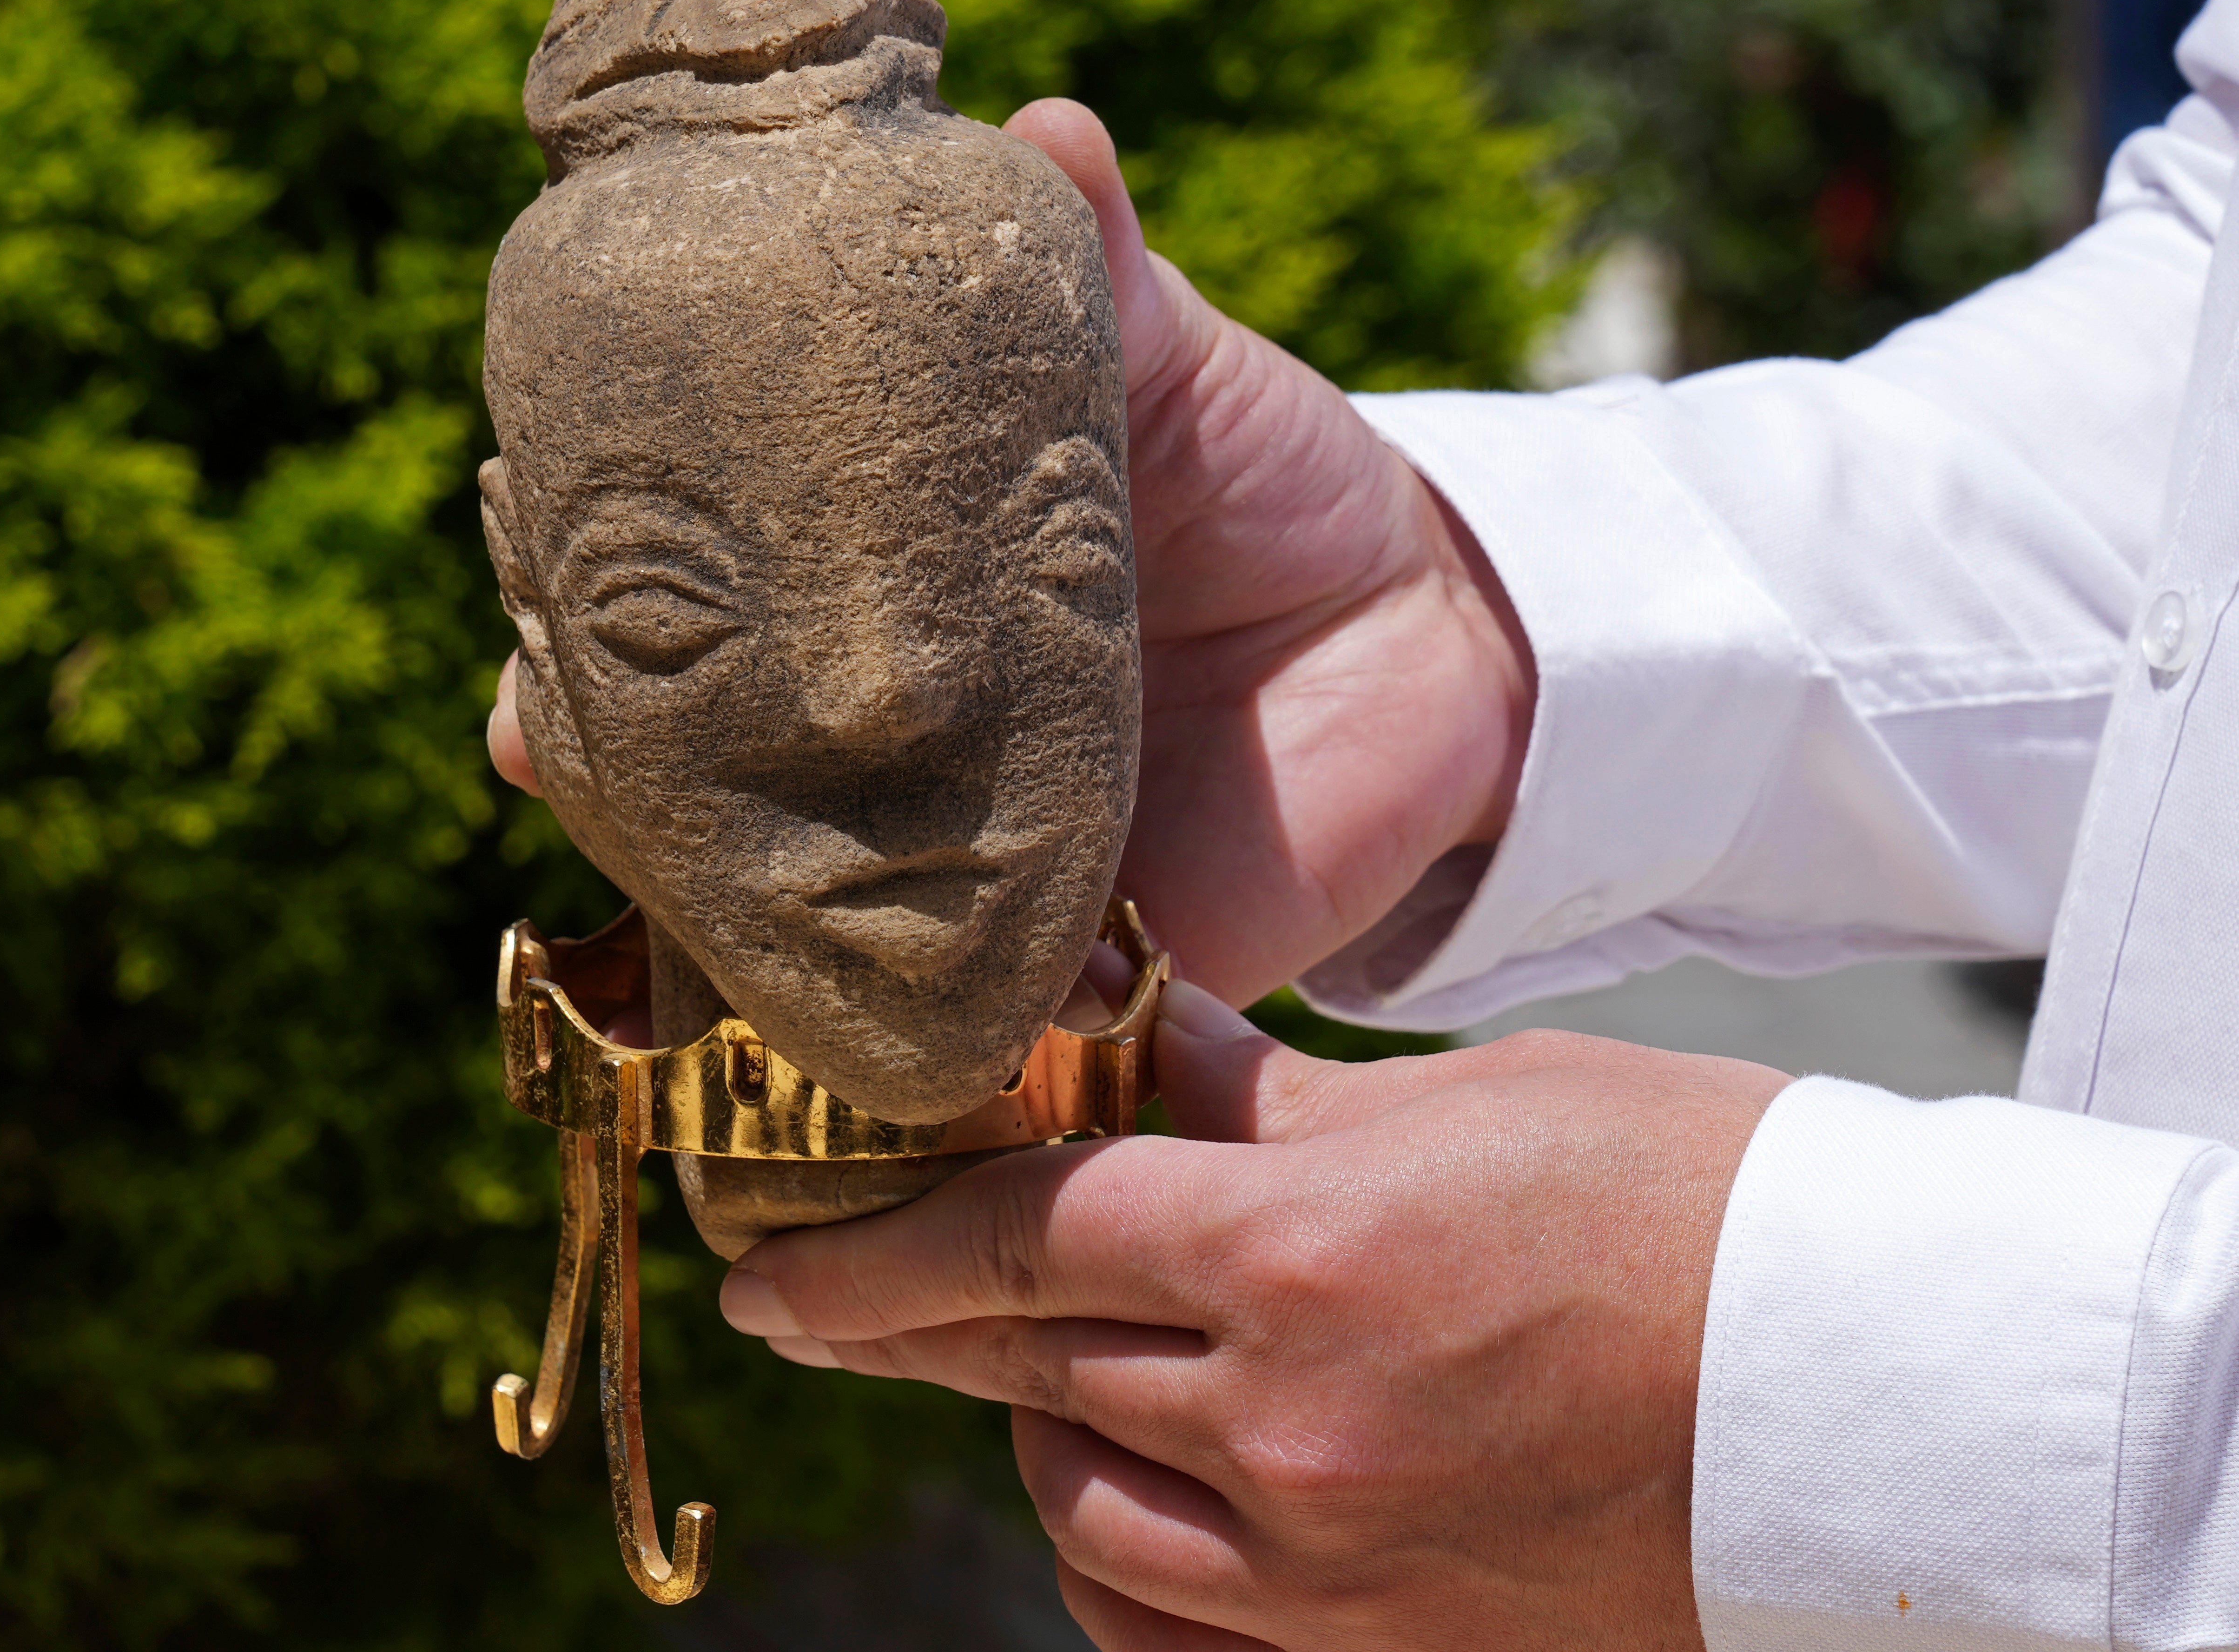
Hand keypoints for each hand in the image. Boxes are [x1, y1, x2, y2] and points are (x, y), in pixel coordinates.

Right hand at [488, 98, 1532, 1001]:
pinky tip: (860, 1020)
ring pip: (800, 914)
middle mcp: (878, 734)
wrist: (1435, 645)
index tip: (520, 574)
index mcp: (869, 582)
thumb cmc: (1266, 478)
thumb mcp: (1175, 372)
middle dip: (615, 771)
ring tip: (663, 902)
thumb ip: (1103, 280)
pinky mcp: (1062, 967)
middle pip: (701, 773)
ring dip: (730, 914)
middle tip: (538, 745)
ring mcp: (951, 864)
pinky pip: (965, 1018)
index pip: (685, 593)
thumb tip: (1047, 128)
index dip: (588, 594)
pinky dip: (914, 1026)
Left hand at [720, 980, 1790, 1649]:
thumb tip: (1127, 1054)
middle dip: (894, 1325)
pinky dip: (1117, 1554)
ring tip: (1044, 1366)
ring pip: (1082, 1510)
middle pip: (1019, 1367)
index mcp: (1303, 1252)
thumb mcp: (1466, 1099)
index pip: (1014, 1234)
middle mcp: (1288, 1426)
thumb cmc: (1696, 1198)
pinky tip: (1126, 1494)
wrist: (1882, 1389)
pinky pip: (1168, 1626)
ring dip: (1032, 1428)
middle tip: (811, 1297)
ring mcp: (1331, 1566)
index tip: (767, 1255)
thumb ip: (1264, 1101)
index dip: (866, 1242)